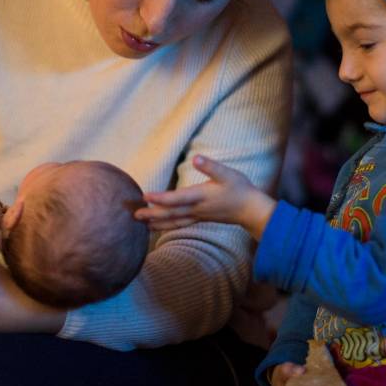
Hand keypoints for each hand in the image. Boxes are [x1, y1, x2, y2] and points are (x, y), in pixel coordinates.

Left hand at [136, 155, 275, 238]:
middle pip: (171, 213)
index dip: (160, 198)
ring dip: (157, 222)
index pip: (177, 199)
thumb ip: (211, 167)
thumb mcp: (228, 174)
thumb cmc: (240, 189)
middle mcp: (197, 209)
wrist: (251, 210)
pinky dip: (167, 225)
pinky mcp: (200, 218)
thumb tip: (196, 158)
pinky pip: (180, 223)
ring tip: (141, 224)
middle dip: (153, 214)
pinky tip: (158, 227)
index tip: (145, 196)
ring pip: (174, 221)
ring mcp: (198, 215)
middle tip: (135, 216)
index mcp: (201, 196)